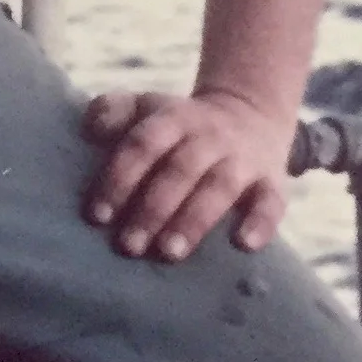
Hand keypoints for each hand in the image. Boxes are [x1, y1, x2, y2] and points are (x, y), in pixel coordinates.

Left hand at [81, 86, 294, 260]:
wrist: (251, 112)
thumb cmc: (181, 125)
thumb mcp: (147, 108)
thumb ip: (113, 111)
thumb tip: (90, 128)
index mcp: (173, 118)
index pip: (143, 144)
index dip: (119, 178)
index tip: (97, 216)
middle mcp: (209, 136)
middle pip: (178, 170)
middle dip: (152, 209)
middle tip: (128, 246)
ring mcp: (242, 159)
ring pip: (219, 187)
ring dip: (193, 220)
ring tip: (169, 253)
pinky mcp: (272, 182)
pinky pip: (271, 202)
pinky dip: (260, 223)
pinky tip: (243, 245)